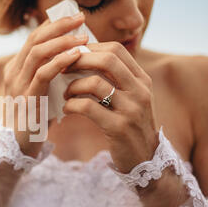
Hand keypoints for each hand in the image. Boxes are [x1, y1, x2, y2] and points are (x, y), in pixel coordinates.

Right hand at [3, 12, 87, 156]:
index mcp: (17, 68)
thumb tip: (77, 54)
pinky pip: (43, 74)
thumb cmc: (37, 117)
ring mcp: (18, 85)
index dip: (54, 25)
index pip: (34, 38)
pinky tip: (77, 56)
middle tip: (81, 19)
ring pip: (38, 53)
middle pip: (35, 39)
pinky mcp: (27, 99)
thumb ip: (53, 73)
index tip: (75, 18)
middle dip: (59, 26)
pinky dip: (60, 62)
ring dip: (62, 42)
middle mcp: (14, 73)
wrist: (21, 146)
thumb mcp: (44, 90)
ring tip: (83, 38)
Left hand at [62, 41, 159, 172]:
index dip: (90, 48)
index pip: (116, 49)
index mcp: (141, 79)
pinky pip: (88, 107)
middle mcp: (139, 90)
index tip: (72, 55)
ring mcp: (131, 109)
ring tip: (65, 93)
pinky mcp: (118, 128)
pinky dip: (72, 105)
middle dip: (79, 60)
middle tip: (63, 69)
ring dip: (73, 86)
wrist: (145, 158)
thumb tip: (85, 56)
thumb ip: (116, 79)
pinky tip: (67, 109)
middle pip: (107, 59)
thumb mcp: (131, 98)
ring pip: (95, 83)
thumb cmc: (130, 124)